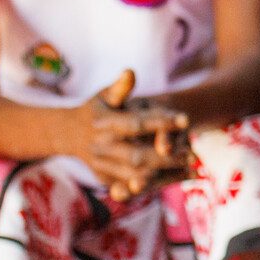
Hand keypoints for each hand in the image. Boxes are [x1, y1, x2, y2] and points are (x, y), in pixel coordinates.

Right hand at [68, 70, 190, 201]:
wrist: (67, 133)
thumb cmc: (95, 109)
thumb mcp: (104, 96)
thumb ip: (120, 88)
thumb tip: (130, 72)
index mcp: (104, 124)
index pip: (136, 124)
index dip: (161, 122)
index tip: (187, 119)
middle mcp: (102, 147)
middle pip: (137, 156)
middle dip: (167, 157)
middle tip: (192, 154)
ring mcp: (102, 166)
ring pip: (137, 175)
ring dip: (166, 175)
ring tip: (192, 169)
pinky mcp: (106, 180)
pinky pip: (135, 187)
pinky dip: (160, 184)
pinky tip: (182, 178)